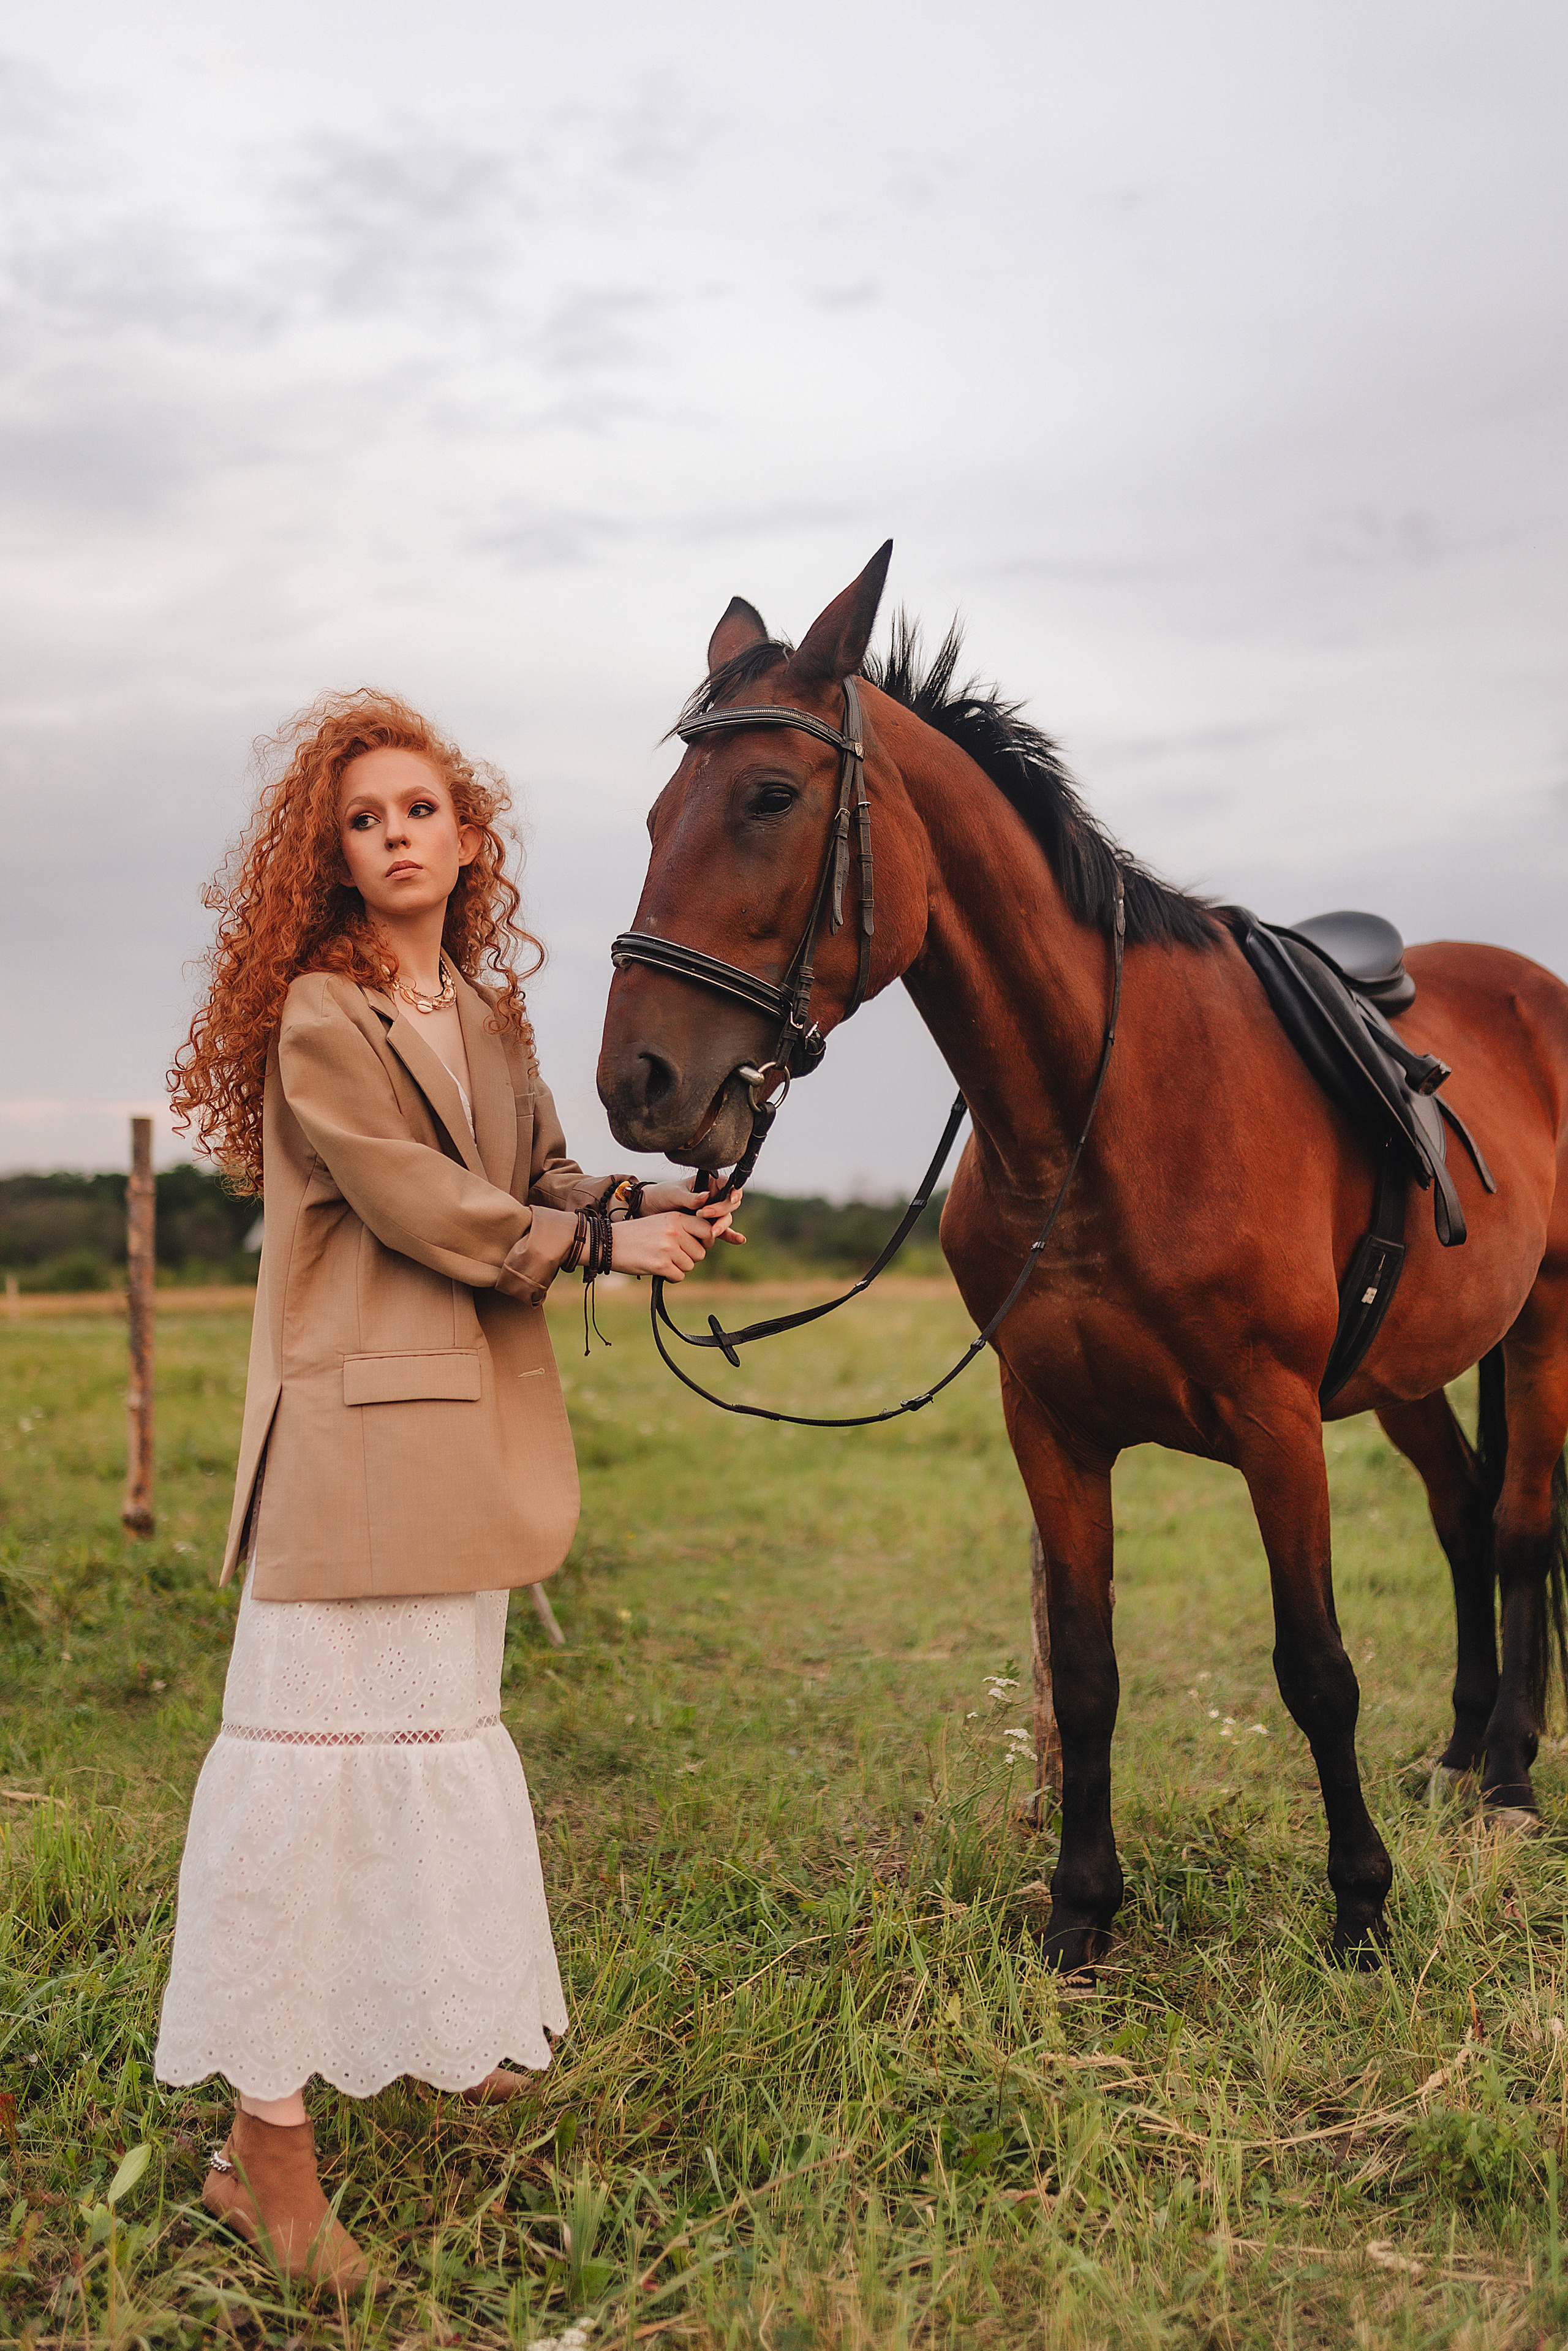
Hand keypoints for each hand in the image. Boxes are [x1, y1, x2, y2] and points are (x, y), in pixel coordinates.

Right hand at [611, 1206, 727, 1280]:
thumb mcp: (661, 1221)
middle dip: (689, 1257)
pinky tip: (660, 1270)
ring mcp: (668, 1248)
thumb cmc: (636, 1233)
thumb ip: (682, 1227)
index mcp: (676, 1218)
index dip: (706, 1240)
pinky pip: (679, 1276)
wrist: (610, 1243)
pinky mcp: (661, 1265)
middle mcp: (675, 1231)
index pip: (707, 1230)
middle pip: (700, 1252)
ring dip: (679, 1267)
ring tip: (663, 1260)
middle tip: (673, 1255)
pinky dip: (671, 1277)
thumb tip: (707, 1240)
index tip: (697, 1244)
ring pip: (690, 1265)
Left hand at [636, 1177, 746, 1249]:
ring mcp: (712, 1213)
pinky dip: (730, 1236)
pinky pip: (721, 1231)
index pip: (728, 1185)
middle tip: (704, 1215)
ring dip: (721, 1226)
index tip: (731, 1199)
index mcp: (708, 1184)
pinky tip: (739, 1240)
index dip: (734, 1191)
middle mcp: (713, 1198)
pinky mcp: (707, 1226)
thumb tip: (705, 1197)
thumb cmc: (662, 1195)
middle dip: (721, 1211)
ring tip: (712, 1232)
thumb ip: (689, 1197)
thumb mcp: (674, 1194)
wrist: (650, 1211)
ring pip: (725, 1219)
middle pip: (729, 1204)